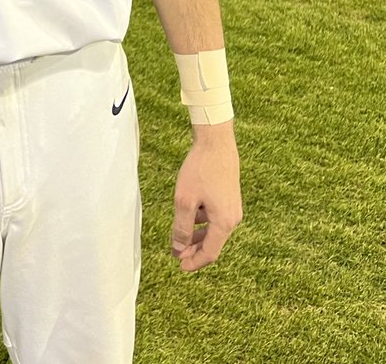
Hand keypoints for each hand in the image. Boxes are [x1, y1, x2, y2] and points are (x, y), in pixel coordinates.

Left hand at [171, 122, 241, 272]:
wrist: (216, 142)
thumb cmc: (200, 169)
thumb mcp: (185, 200)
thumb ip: (182, 227)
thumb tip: (178, 249)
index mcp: (224, 223)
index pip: (209, 253)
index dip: (194, 262)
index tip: (179, 266)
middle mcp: (233, 219)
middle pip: (213, 243)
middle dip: (194, 250)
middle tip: (176, 254)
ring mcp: (233, 208)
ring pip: (214, 230)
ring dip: (197, 236)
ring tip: (179, 237)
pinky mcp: (230, 198)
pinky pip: (216, 218)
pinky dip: (203, 222)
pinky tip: (190, 215)